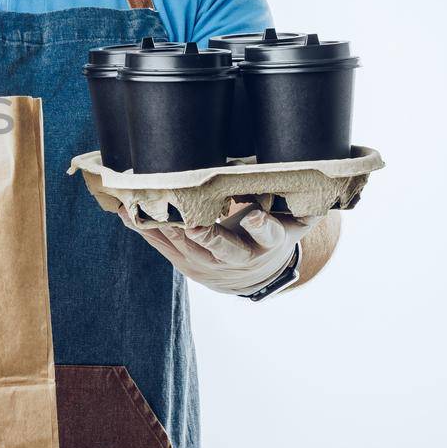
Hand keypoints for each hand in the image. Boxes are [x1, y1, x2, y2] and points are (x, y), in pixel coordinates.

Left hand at [118, 204, 321, 295]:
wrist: (252, 273)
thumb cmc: (274, 232)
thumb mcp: (293, 218)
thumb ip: (300, 200)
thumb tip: (322, 174)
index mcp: (267, 244)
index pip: (268, 236)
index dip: (262, 226)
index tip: (254, 214)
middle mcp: (237, 257)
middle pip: (220, 248)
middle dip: (204, 235)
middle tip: (190, 221)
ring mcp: (206, 263)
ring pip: (183, 246)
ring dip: (163, 226)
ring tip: (141, 206)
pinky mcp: (183, 262)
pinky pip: (161, 244)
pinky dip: (143, 227)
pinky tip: (125, 210)